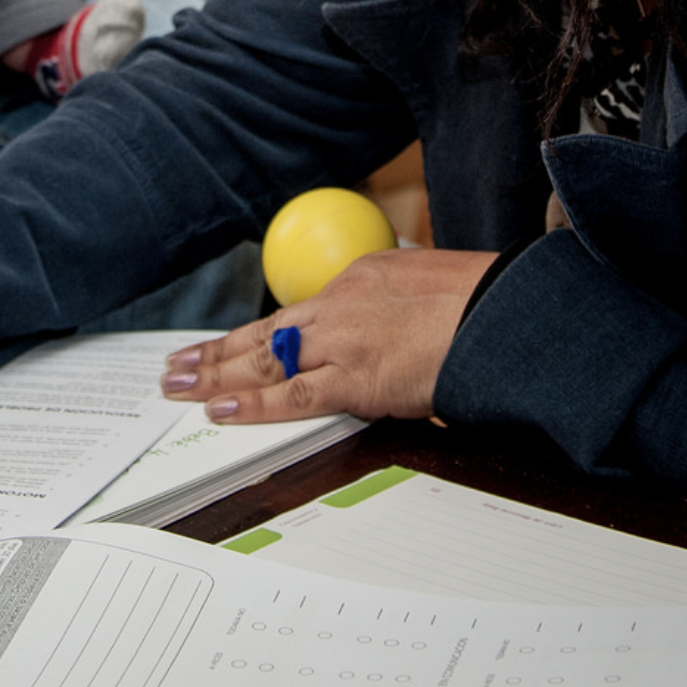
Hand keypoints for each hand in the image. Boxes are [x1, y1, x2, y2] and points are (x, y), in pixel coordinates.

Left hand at [159, 247, 497, 423]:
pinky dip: (253, 402)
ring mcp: (345, 340)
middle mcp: (342, 304)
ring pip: (265, 359)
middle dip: (217, 352)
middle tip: (175, 365)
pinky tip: (219, 407)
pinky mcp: (357, 378)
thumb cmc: (488, 303)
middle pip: (267, 333)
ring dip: (216, 374)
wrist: (511, 311)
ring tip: (177, 385)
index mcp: (362, 279)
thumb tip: (400, 333)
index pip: (298, 315)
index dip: (258, 335)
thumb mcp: (434, 289)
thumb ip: (402, 311)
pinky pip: (293, 395)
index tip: (231, 345)